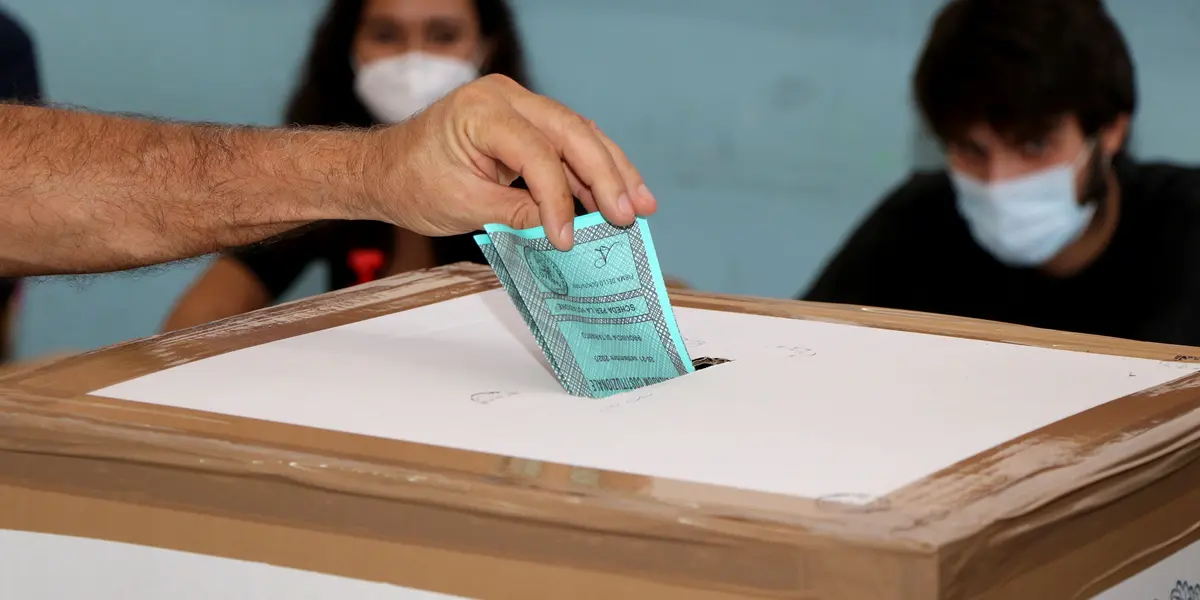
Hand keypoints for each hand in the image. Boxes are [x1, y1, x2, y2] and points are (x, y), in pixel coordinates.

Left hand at [361, 74, 656, 249]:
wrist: (386, 169)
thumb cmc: (413, 182)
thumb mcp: (462, 206)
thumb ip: (516, 214)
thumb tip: (564, 232)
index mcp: (481, 112)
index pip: (536, 153)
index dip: (558, 199)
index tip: (568, 239)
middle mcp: (505, 98)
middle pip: (572, 133)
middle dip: (607, 176)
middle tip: (631, 213)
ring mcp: (519, 106)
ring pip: (580, 135)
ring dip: (612, 172)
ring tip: (641, 205)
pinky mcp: (527, 123)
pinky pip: (568, 143)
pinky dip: (592, 170)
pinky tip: (619, 193)